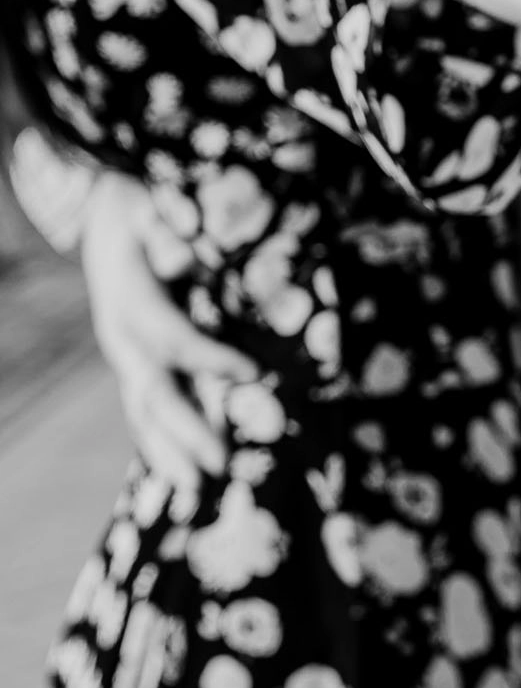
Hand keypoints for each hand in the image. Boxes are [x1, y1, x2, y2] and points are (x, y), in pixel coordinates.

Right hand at [81, 172, 255, 495]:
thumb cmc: (140, 200)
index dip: (207, 356)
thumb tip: (183, 257)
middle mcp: (121, 334)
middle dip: (187, 429)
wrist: (104, 207)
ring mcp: (124, 353)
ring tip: (199, 487)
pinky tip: (182, 471)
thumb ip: (168, 231)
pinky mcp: (134, 361)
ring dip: (171, 450)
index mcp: (128, 296)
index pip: (169, 335)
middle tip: (221, 465)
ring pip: (144, 409)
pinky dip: (163, 440)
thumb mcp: (152, 202)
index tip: (250, 373)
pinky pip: (145, 406)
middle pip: (153, 389)